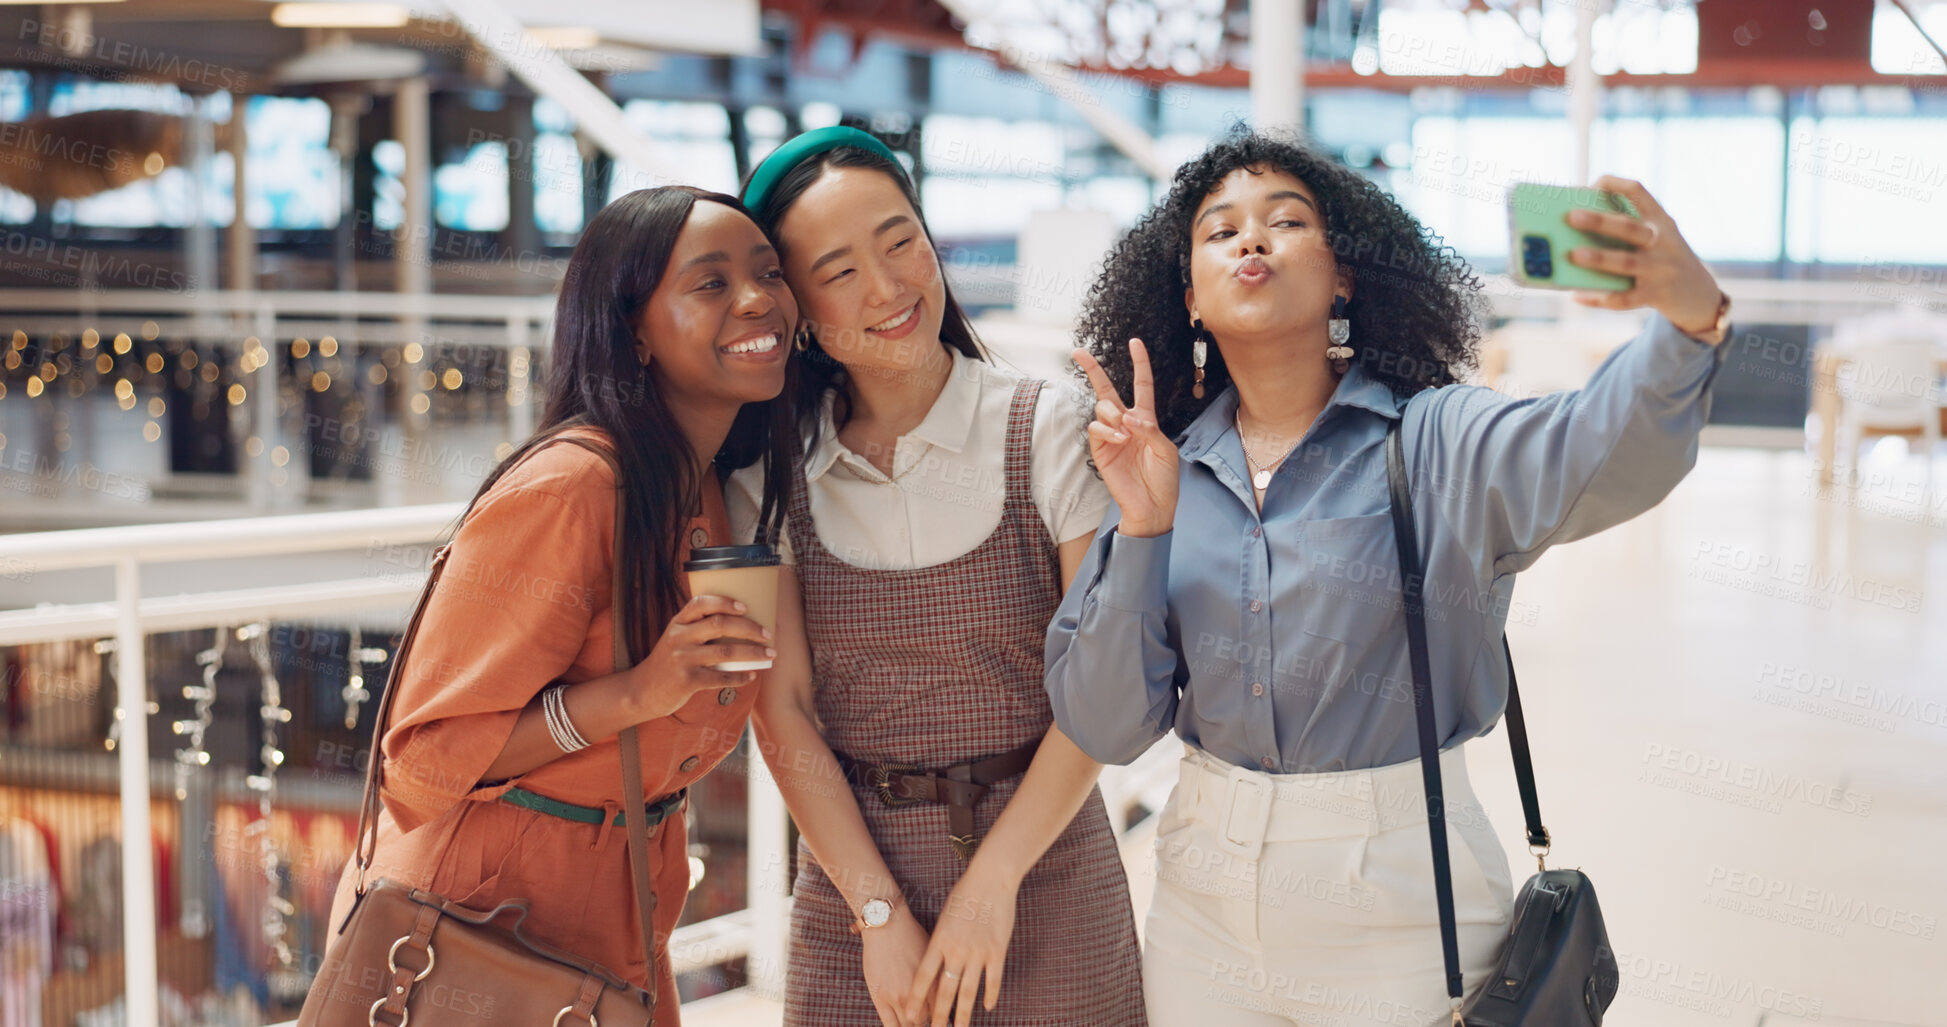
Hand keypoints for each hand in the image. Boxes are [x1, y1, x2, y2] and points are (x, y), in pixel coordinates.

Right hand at [628, 594, 772, 720]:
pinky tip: (752, 676)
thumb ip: (698, 627)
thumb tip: (741, 621)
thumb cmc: (669, 661)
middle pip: (719, 625)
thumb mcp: (676, 638)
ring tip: (770, 654)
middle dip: (749, 628)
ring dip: (753, 653)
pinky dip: (740, 677)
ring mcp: (682, 659)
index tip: (746, 607)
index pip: (701, 603)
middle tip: (768, 634)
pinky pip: (720, 677)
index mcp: (678, 622)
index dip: (725, 602)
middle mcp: (679, 637)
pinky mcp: (687, 681)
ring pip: (725, 651)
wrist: (643, 690)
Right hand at [862, 905, 932, 1026]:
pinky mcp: (880, 997)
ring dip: (911, 1024)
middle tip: (923, 1017)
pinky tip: (898, 1024)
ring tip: (910, 1019)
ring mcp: (897, 997)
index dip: (939, 1016)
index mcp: (934, 984)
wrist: (886, 925)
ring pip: (908, 1025)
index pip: (940, 1011)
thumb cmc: (911, 935)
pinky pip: (889, 1024)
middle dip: (925, 1020)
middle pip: (925, 1020)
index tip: (937, 1018)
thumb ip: (938, 977)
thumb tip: (945, 990)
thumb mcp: (933, 956)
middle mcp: (918, 994)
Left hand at [908, 866, 1018, 1025]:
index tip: (910, 1015)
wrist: (990, 880)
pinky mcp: (997, 951)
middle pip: (944, 990)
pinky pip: (993, 979)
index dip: (916, 998)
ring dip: (963, 1014)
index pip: (923, 977)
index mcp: (939, 941)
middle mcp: (956, 951)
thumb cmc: (964, 895)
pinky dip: (991, 995)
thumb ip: (940, 942)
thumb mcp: (945, 918)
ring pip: (968, 991)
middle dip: (938, 1015)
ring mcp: (977, 952)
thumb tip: (935, 963)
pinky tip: (988, 1007)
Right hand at [1073, 338, 1178, 536]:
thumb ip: (1149, 429)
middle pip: (1107, 389)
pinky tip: (1119, 439)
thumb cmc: (1164, 479)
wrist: (1152, 507)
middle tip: (1078, 352)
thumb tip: (1128, 417)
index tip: (1134, 342)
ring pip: (1102, 407)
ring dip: (1112, 413)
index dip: (1139, 363)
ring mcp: (1111, 436)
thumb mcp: (1166, 450)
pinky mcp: (1099, 451)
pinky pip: (1096, 429)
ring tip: (1124, 431)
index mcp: (1146, 420)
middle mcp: (1125, 423)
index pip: (1141, 385)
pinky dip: (1107, 430)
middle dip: (1092, 369)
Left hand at [1563, 175, 1725, 341]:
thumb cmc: (1663, 261)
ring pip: (1626, 263)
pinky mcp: (1657, 295)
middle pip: (1629, 227)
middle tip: (1571, 216)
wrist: (1701, 295)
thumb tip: (1574, 235)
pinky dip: (1600, 298)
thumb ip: (1627, 232)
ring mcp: (1661, 269)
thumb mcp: (1657, 238)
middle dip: (1599, 221)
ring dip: (1599, 259)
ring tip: (1574, 255)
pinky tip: (1578, 296)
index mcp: (1660, 221)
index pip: (1639, 193)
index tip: (1593, 184)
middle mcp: (1663, 241)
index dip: (1616, 186)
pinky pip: (1625, 298)